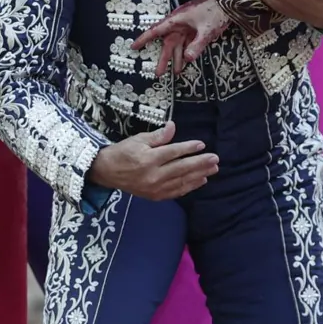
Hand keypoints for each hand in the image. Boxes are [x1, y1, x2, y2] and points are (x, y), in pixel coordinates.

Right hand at [88, 121, 218, 200]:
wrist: (107, 172)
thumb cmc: (123, 152)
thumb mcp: (138, 139)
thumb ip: (158, 136)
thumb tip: (173, 126)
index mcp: (148, 159)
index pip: (173, 152)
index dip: (189, 148)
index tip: (202, 144)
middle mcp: (153, 175)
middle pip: (181, 168)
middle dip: (200, 163)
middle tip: (215, 159)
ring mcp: (154, 188)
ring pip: (182, 181)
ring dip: (199, 175)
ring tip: (213, 169)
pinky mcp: (155, 196)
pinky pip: (176, 192)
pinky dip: (189, 186)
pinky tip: (200, 181)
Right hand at [131, 0, 230, 76]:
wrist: (229, 3)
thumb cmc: (215, 12)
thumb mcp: (206, 30)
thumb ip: (196, 45)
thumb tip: (186, 59)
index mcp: (177, 20)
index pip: (156, 31)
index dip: (144, 39)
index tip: (134, 47)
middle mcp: (179, 24)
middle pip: (168, 43)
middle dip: (164, 58)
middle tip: (158, 74)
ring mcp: (187, 27)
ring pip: (178, 45)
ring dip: (177, 58)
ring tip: (176, 73)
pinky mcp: (195, 30)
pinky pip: (187, 43)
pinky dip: (186, 53)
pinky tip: (185, 63)